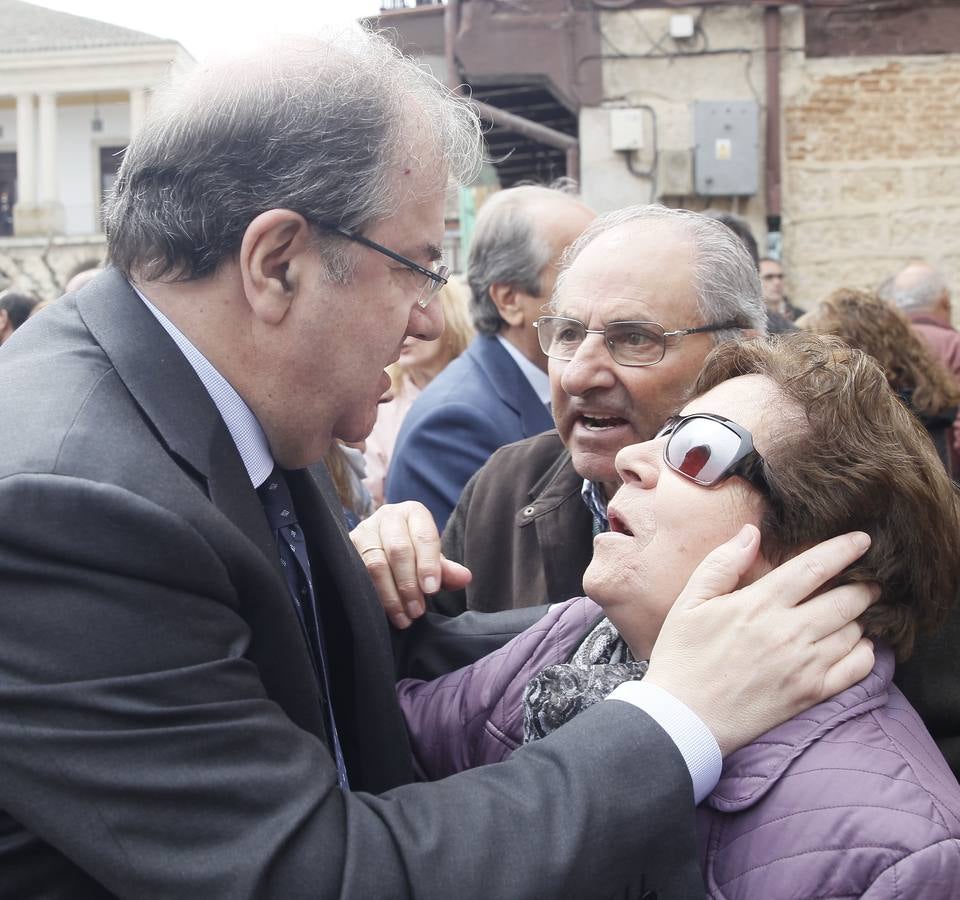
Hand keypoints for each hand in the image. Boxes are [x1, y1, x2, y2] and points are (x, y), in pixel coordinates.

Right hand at [350, 501, 471, 628]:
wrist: (381, 545)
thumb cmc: (413, 552)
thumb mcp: (432, 559)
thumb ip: (447, 569)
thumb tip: (464, 578)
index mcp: (413, 512)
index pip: (424, 536)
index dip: (428, 564)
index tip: (431, 590)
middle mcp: (388, 515)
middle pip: (398, 549)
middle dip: (409, 584)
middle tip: (417, 610)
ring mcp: (364, 529)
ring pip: (375, 563)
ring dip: (390, 594)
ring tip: (403, 617)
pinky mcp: (346, 545)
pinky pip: (356, 572)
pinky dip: (371, 594)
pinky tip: (381, 611)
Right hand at [644, 524, 875, 757]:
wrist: (683, 717)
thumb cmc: (682, 656)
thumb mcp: (689, 602)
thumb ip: (722, 563)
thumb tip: (751, 532)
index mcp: (759, 603)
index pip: (814, 566)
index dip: (844, 549)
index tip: (863, 539)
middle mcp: (789, 631)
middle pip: (846, 598)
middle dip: (864, 584)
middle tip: (869, 580)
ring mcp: (804, 665)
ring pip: (854, 631)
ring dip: (861, 616)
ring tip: (857, 611)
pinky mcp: (811, 693)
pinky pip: (857, 668)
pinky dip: (866, 651)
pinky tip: (857, 644)